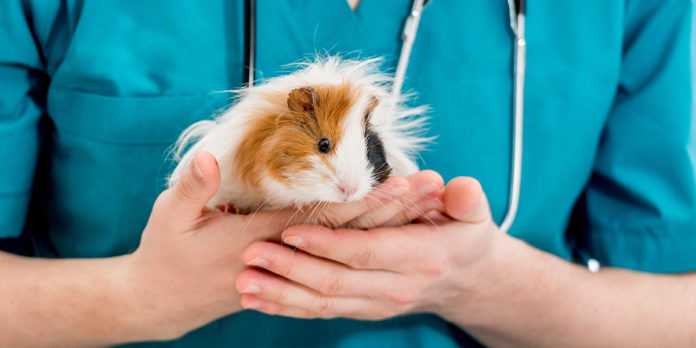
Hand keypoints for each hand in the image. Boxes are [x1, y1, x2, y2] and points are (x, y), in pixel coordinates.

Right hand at [123, 153, 443, 339]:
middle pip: (350, 234)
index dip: (365, 199)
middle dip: (393, 210)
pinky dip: (365, 245)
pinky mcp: (289, 272)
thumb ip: (192, 188)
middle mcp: (286, 256)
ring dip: (387, 228)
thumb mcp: (170, 218)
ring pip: (349, 249)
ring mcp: (290, 268)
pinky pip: (338, 261)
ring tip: (423, 207)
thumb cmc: (166, 255)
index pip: (326, 220)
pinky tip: (387, 232)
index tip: (402, 181)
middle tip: (432, 188)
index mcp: (262, 239)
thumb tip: (209, 156)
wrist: (164, 301)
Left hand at [235, 177, 503, 320]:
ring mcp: (377, 304)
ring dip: (280, 294)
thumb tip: (457, 187)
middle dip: (289, 270)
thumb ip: (467, 200)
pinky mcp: (363, 310)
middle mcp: (396, 288)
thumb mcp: (474, 214)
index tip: (290, 231)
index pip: (366, 251)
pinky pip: (322, 313)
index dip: (327, 244)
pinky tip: (258, 300)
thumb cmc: (464, 236)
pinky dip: (288, 308)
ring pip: (323, 304)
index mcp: (419, 257)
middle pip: (335, 282)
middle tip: (249, 254)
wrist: (466, 280)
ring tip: (244, 282)